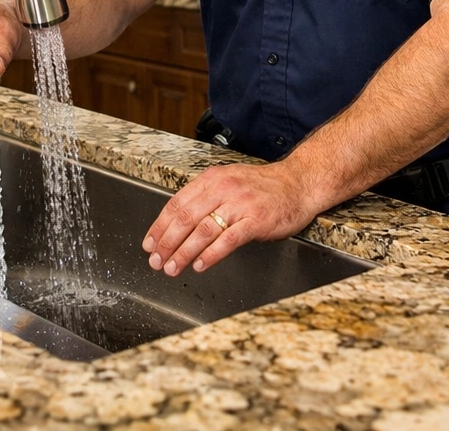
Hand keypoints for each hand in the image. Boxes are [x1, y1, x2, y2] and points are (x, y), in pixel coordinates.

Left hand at [142, 161, 322, 276]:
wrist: (299, 183)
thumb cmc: (264, 187)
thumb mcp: (229, 182)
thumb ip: (205, 198)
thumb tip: (177, 224)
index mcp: (212, 179)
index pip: (177, 204)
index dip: (159, 226)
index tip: (149, 244)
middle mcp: (223, 189)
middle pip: (185, 218)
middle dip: (166, 242)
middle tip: (156, 261)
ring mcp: (240, 204)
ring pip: (203, 231)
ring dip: (183, 252)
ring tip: (172, 268)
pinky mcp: (255, 221)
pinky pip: (228, 240)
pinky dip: (211, 255)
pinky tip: (200, 265)